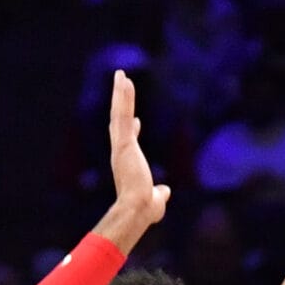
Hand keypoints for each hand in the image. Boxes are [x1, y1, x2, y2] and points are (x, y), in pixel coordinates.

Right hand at [96, 68, 170, 251]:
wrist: (137, 210)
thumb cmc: (145, 210)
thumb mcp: (156, 200)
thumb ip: (160, 194)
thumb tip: (165, 192)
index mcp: (127, 164)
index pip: (128, 142)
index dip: (132, 130)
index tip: (136, 120)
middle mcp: (120, 152)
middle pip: (118, 121)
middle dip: (120, 103)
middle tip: (122, 86)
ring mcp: (121, 146)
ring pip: (118, 113)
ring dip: (119, 93)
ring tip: (121, 74)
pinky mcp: (124, 143)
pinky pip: (122, 114)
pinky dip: (122, 97)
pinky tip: (124, 81)